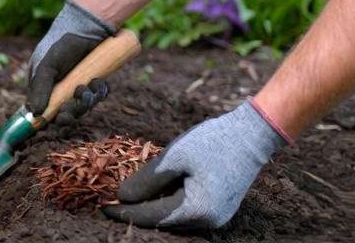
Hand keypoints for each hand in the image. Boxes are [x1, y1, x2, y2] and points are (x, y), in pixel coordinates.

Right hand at [26, 0, 115, 121]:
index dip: (49, 119)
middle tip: (72, 110)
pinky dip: (99, 92)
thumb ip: (40, 89)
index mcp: (43, 84)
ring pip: (82, 105)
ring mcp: (77, 84)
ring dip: (86, 101)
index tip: (56, 121)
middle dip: (70, 113)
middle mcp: (59, 87)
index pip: (43, 109)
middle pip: (64, 112)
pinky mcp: (94, 81)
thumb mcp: (46, 65)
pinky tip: (99, 82)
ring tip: (88, 87)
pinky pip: (97, 95)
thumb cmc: (60, 44)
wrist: (87, 26)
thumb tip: (34, 114)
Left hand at [104, 101, 287, 228]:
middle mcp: (209, 221)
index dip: (125, 212)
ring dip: (151, 205)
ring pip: (174, 215)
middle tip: (109, 201)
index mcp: (198, 210)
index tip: (102, 207)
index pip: (152, 217)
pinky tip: (152, 189)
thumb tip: (122, 197)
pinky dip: (167, 200)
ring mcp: (216, 217)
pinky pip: (186, 208)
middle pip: (163, 219)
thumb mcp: (174, 157)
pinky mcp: (219, 207)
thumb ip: (146, 180)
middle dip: (136, 210)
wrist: (252, 133)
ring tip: (127, 194)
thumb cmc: (213, 141)